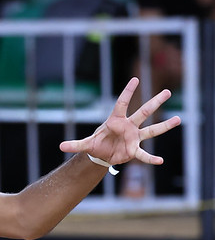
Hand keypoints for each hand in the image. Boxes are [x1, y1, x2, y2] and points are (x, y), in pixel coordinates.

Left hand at [59, 77, 180, 165]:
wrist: (102, 154)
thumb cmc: (96, 144)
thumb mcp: (85, 144)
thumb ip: (74, 144)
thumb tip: (60, 146)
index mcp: (115, 120)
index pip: (122, 103)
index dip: (127, 92)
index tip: (135, 79)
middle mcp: (128, 126)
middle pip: (143, 112)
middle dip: (154, 102)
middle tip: (168, 92)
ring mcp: (133, 137)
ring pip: (151, 130)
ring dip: (164, 125)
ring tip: (178, 118)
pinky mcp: (133, 149)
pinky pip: (144, 154)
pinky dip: (150, 158)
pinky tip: (160, 161)